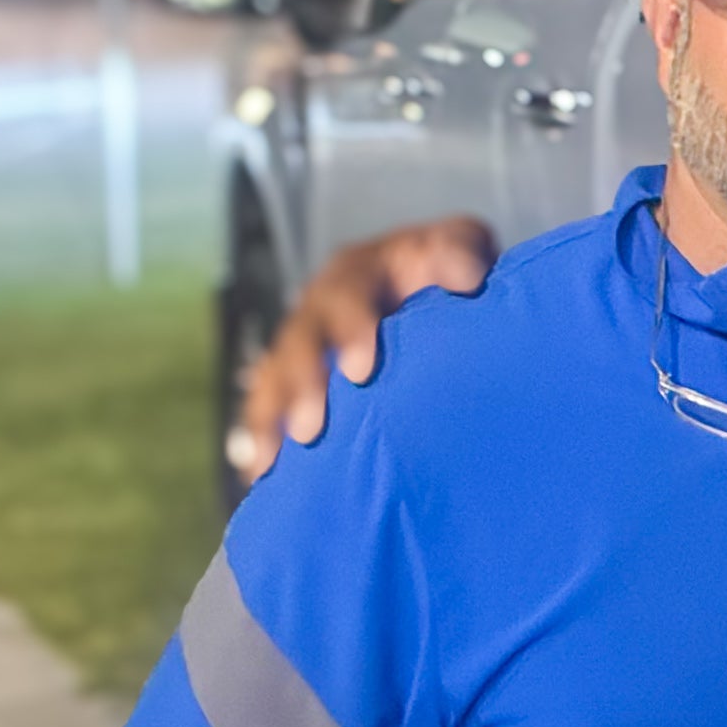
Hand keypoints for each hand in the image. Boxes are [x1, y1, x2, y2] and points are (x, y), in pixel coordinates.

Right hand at [228, 216, 497, 482]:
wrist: (439, 294)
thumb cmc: (451, 273)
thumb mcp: (460, 250)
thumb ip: (460, 253)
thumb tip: (465, 279)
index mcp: (359, 272)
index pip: (347, 295)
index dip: (349, 331)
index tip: (361, 371)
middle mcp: (321, 307)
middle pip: (300, 341)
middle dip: (304, 385)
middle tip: (312, 428)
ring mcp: (304, 342)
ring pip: (274, 376)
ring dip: (274, 418)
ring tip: (275, 462)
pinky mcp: (295, 378)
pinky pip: (266, 408)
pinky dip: (264, 440)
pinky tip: (260, 476)